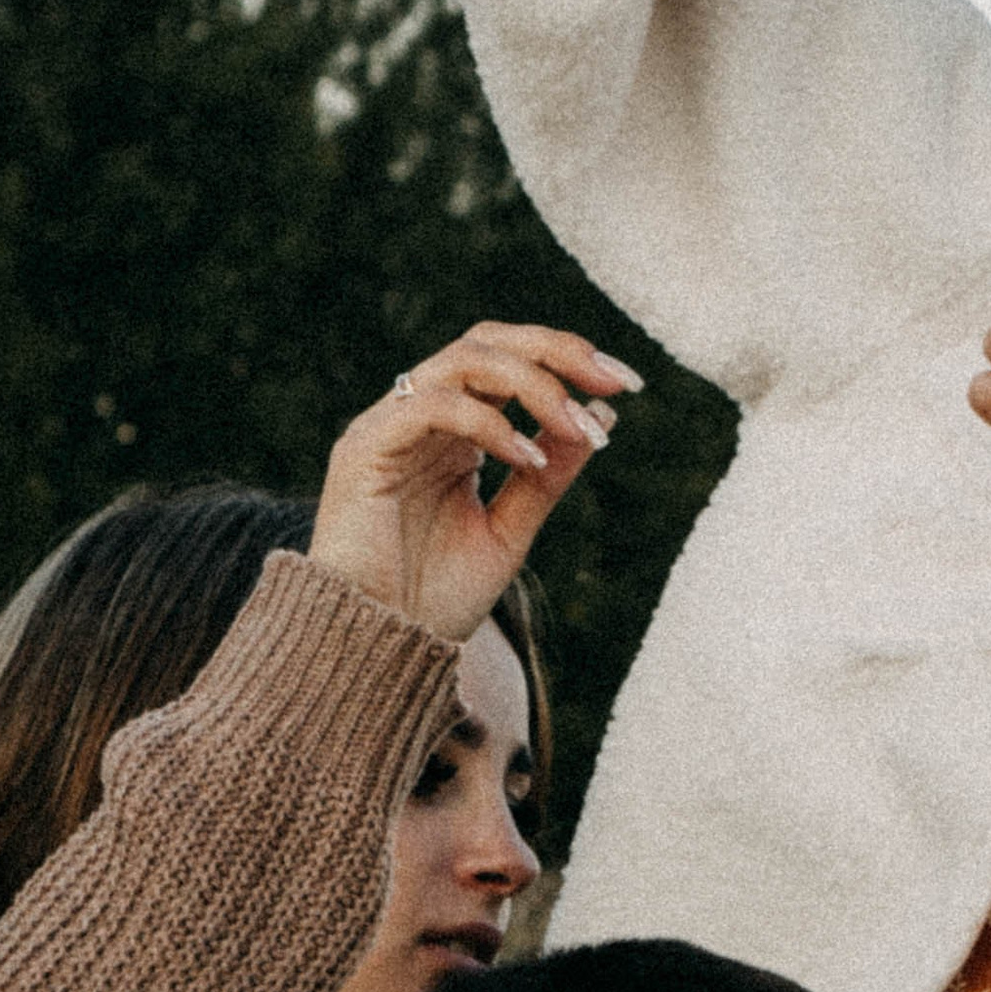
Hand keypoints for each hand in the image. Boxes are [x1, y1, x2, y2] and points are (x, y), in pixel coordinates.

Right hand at [309, 323, 641, 642]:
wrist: (378, 650)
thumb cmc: (435, 598)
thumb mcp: (510, 531)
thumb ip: (548, 475)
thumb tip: (602, 415)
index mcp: (453, 431)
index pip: (509, 361)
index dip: (568, 360)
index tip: (627, 386)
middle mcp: (419, 417)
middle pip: (487, 341)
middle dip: (557, 351)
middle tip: (613, 381)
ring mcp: (388, 427)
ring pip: (462, 361)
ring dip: (533, 385)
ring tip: (575, 428)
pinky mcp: (363, 449)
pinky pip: (431, 406)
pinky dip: (488, 423)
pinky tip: (527, 458)